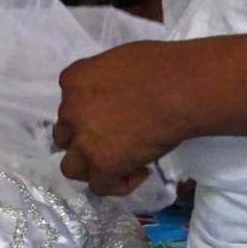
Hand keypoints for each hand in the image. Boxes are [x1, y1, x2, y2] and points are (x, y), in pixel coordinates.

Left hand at [53, 40, 192, 196]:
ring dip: (92, 167)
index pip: (69, 103)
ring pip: (72, 167)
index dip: (89, 113)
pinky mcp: (102, 165)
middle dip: (85, 140)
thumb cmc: (162, 66)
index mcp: (74, 80)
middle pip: (66, 135)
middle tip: (115, 140)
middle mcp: (70, 111)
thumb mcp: (120, 61)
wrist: (180, 89)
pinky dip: (118, 184)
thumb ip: (105, 80)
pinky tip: (141, 171)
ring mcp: (83, 141)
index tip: (115, 115)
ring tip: (119, 163)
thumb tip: (115, 94)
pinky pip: (99, 187)